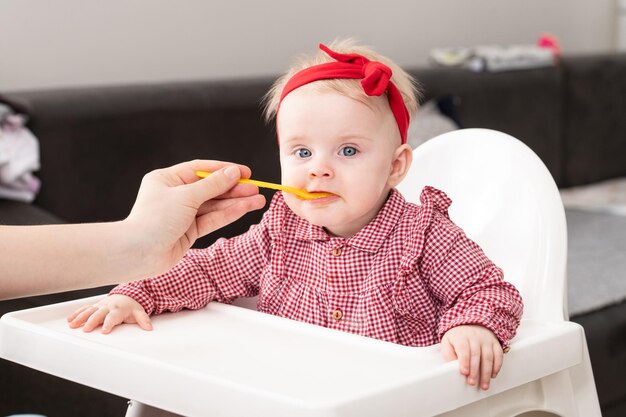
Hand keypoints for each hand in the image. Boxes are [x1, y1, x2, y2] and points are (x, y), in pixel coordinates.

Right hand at [67, 294, 150, 333]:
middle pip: (98, 314)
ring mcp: (100, 306)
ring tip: (73, 325)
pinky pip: (84, 309)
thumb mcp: (139, 312)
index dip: (109, 323)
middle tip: (86, 329)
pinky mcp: (94, 306)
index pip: (113, 317)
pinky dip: (77, 313)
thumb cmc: (131, 306)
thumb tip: (149, 328)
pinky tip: (70, 320)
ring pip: (89, 311)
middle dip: (92, 321)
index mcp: (118, 309)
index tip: (105, 331)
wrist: (126, 295)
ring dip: (81, 317)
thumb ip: (144, 320)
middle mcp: (107, 307)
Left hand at [123, 160, 265, 276]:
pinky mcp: (189, 232)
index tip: (245, 171)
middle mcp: (175, 195)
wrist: (138, 253)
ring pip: (214, 205)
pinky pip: (212, 219)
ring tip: (258, 199)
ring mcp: (183, 214)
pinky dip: (228, 214)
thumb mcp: (186, 196)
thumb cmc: (154, 220)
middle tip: (256, 188)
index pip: (200, 169)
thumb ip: (212, 185)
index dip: (224, 169)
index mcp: (167, 179)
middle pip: (210, 188)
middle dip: (234, 188)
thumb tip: (233, 173)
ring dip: (236, 202)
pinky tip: (245, 209)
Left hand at [441, 325, 502, 389]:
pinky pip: (498, 355)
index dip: (464, 361)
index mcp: (461, 336)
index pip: (463, 349)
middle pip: (476, 355)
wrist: (472, 323)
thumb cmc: (458, 336)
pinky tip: (493, 375)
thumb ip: (447, 353)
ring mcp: (486, 340)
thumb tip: (450, 366)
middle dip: (475, 371)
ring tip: (484, 384)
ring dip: (487, 372)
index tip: (464, 372)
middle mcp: (474, 337)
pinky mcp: (495, 343)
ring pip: (488, 357)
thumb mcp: (447, 341)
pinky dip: (497, 366)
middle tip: (472, 382)